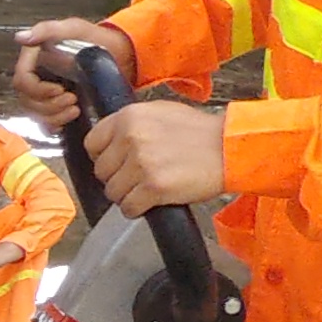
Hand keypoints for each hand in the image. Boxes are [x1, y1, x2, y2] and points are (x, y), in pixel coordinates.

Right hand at [13, 20, 135, 126]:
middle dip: (50, 105)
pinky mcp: (55, 106)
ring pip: (36, 114)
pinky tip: (71, 117)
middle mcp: (35, 77)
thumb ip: (46, 30)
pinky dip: (55, 124)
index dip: (37, 89)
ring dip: (55, 116)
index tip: (58, 89)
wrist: (116, 53)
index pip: (22, 80)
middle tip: (73, 99)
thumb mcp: (72, 29)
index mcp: (34, 60)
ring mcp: (45, 94)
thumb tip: (21, 38)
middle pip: (27, 101)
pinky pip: (45, 123)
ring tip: (76, 108)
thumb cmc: (95, 38)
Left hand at [88, 98, 226, 212]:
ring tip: (148, 189)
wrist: (230, 147)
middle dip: (117, 178)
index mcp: (129, 117)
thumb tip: (111, 140)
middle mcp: (130, 138)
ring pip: (113, 192)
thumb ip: (132, 124)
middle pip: (101, 171)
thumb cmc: (199, 132)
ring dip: (127, 195)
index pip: (91, 143)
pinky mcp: (153, 188)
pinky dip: (137, 209)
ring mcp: (141, 163)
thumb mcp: (160, 112)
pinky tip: (152, 201)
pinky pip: (128, 208)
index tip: (116, 163)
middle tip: (138, 179)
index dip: (102, 157)